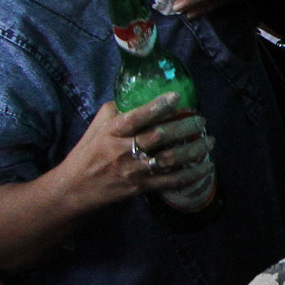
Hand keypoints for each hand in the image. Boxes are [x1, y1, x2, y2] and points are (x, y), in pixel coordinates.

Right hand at [59, 96, 213, 209]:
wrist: (76, 188)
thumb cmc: (89, 152)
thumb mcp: (98, 126)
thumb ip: (118, 110)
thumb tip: (143, 95)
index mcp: (111, 132)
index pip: (135, 117)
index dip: (157, 106)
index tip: (176, 97)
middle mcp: (122, 151)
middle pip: (158, 137)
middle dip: (184, 127)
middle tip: (201, 121)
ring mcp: (133, 171)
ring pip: (169, 160)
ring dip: (193, 150)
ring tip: (208, 141)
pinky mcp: (141, 188)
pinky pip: (171, 181)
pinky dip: (191, 174)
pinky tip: (206, 167)